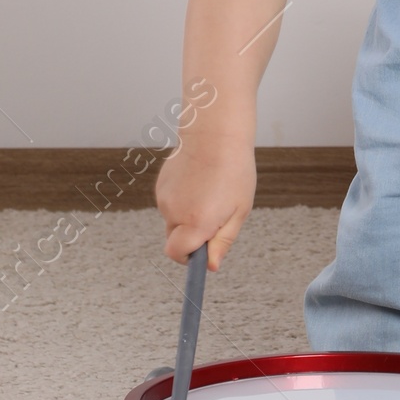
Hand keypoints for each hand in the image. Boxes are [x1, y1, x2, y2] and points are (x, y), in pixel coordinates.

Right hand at [154, 137, 256, 270]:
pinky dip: (182, 198)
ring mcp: (164, 198)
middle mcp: (174, 212)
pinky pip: (171, 202)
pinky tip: (199, 181)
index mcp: (195, 223)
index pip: (177, 254)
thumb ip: (223, 241)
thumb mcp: (239, 210)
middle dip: (191, 236)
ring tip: (210, 191)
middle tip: (215, 215)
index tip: (204, 250)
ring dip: (188, 214)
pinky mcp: (161, 184)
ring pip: (173, 219)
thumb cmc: (234, 170)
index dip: (190, 257)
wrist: (216, 133)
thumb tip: (211, 266)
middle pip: (174, 240)